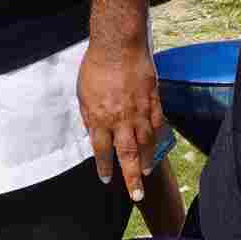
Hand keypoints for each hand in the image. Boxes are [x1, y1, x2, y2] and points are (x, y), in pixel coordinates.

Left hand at [80, 38, 162, 201]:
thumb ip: (89, 117)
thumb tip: (93, 134)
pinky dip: (157, 139)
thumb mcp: (82, 94)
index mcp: (100, 118)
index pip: (102, 151)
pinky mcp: (154, 100)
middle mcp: (121, 119)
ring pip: (146, 144)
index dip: (104, 167)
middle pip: (127, 155)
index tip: (105, 178)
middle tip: (136, 195)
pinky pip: (157, 125)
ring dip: (145, 161)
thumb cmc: (96, 67)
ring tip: (145, 173)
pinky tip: (156, 147)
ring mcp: (140, 111)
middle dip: (131, 178)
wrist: (118, 45)